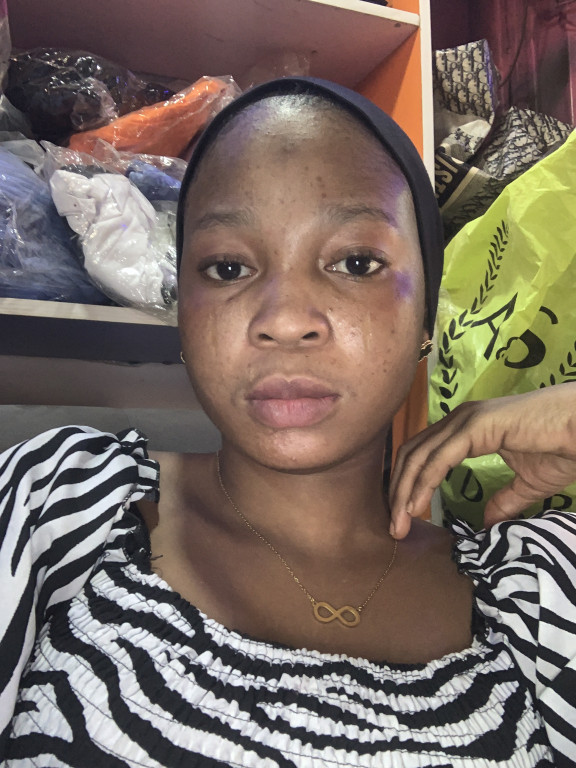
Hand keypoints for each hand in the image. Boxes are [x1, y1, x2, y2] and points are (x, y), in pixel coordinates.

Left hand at [389, 383, 575, 538]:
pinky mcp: (476, 426)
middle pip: (412, 455)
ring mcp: (465, 420)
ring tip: (399, 524)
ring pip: (419, 457)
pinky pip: (439, 459)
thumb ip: (504, 500)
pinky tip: (416, 507)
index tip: (403, 517)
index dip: (408, 484)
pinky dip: (423, 483)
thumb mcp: (528, 483)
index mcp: (467, 428)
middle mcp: (460, 420)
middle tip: (394, 527)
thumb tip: (488, 523)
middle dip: (398, 491)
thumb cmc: (563, 448)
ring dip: (404, 492)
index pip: (422, 454)